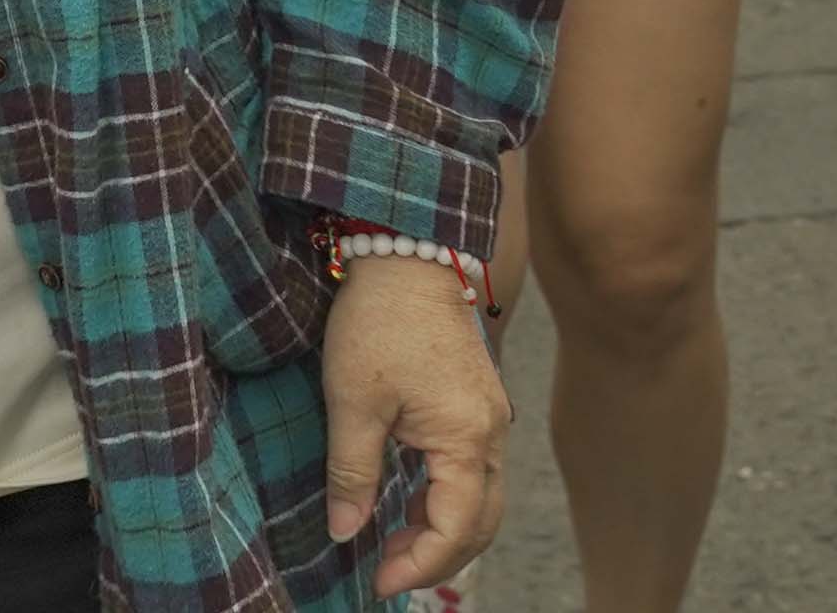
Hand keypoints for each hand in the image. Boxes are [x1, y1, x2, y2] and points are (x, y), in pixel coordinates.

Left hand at [321, 255, 510, 595]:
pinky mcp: (479, 405)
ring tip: (392, 542)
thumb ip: (352, 473)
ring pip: (482, 500)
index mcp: (464, 437)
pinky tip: (409, 502)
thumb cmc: (379, 322)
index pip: (456, 528)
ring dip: (444, 531)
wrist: (407, 256)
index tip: (378, 580)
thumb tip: (344, 532)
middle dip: (438, 558)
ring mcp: (491, 418)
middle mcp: (490, 433)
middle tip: (386, 570)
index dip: (420, 565)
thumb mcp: (352, 401)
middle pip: (481, 523)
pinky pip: (475, 472)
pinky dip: (449, 501)